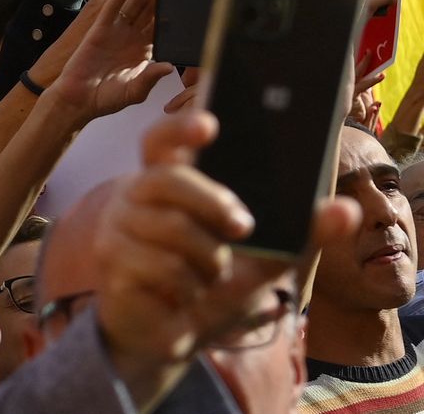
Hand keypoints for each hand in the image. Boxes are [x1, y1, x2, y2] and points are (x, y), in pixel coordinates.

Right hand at [29, 0, 177, 86]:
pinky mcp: (100, 28)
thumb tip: (169, 67)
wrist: (78, 99)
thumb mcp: (134, 92)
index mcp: (144, 51)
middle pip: (152, 11)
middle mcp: (132, 37)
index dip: (174, 13)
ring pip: (136, 4)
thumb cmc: (106, 98)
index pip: (163, 26)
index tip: (187, 1)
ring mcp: (116, 31)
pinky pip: (113, 8)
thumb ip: (150, 79)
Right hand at [94, 110, 357, 405]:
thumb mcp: (264, 258)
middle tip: (243, 225)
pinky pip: (159, 266)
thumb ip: (300, 232)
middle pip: (166, 179)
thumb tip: (346, 209)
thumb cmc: (213, 284)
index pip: (161, 140)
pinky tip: (184, 296)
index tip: (211, 125)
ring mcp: (117, 228)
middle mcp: (135, 196)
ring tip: (210, 276)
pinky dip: (186, 287)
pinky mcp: (111, 263)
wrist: (170, 333)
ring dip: (206, 259)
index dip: (181, 127)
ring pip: (171, 229)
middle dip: (210, 200)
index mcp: (169, 181)